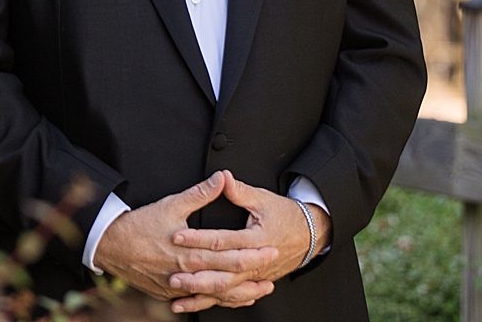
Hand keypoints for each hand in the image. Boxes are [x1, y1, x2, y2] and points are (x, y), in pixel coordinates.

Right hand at [92, 171, 276, 309]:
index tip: (271, 248)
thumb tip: (221, 178)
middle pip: (228, 277)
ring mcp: (179, 287)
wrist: (111, 246)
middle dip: (253, 274)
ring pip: (216, 295)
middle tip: (273, 270)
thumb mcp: (171, 204)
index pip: (230, 254)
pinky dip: (217, 301)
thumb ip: (199, 194)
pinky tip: (229, 300)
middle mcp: (188, 273)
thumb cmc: (140, 225)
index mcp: (191, 252)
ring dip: (240, 294)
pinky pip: (199, 301)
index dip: (253, 253)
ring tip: (259, 292)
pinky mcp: (171, 293)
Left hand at [166, 171, 330, 311]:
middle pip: (222, 273)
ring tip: (178, 295)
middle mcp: (256, 263)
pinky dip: (212, 302)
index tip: (177, 237)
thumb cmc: (285, 215)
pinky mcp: (253, 283)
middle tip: (172, 274)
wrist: (309, 235)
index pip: (222, 240)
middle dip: (196, 275)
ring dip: (201, 293)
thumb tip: (222, 177)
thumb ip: (239, 191)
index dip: (198, 239)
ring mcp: (255, 277)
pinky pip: (231, 297)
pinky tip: (193, 304)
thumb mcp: (263, 199)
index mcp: (256, 239)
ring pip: (225, 290)